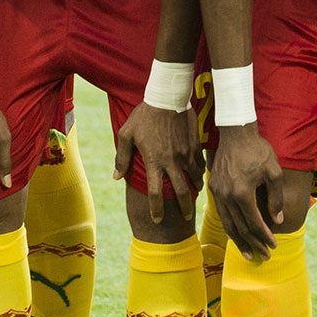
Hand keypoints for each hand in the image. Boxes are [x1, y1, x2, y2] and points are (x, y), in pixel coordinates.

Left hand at [115, 102, 198, 226]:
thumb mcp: (127, 135)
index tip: (157, 220)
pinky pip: (200, 164)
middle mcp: (171, 162)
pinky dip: (200, 172)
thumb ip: (122, 158)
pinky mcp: (194, 145)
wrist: (167, 97)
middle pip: (180, 192)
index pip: (155, 193)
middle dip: (184, 207)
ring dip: (195, 189)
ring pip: (194, 178)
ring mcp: (185, 154)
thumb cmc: (144, 116)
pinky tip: (199, 175)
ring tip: (195, 195)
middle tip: (187, 217)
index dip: (156, 210)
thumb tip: (117, 177)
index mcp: (154, 162)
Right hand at [207, 124, 284, 260]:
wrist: (235, 132)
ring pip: (228, 224)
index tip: (274, 245)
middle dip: (253, 244)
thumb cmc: (258, 150)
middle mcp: (227, 195)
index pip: (254, 222)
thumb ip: (276, 198)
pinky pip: (222, 214)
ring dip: (239, 241)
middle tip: (264, 257)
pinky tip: (237, 235)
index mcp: (242, 192)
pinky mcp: (213, 188)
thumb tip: (277, 221)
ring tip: (249, 254)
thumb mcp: (274, 172)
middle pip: (240, 228)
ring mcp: (218, 193)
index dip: (264, 236)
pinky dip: (231, 227)